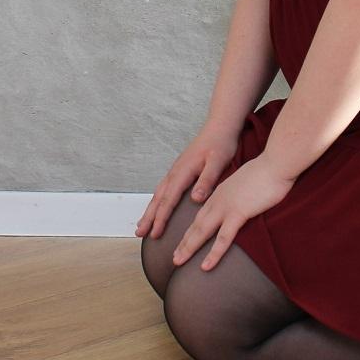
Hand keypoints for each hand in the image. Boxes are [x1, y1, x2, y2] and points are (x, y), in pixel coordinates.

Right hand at [135, 121, 244, 240]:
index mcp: (183, 172)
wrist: (220, 126)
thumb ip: (207, 180)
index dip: (161, 218)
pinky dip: (157, 201)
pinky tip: (157, 207)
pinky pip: (164, 189)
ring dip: (150, 210)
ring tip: (142, 224)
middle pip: (158, 198)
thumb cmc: (220, 144)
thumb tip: (195, 199)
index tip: (154, 233)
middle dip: (148, 217)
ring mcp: (176, 170)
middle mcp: (175, 172)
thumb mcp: (218, 162)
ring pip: (159, 194)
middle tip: (139, 233)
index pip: (169, 200)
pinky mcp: (179, 169)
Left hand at [171, 155, 295, 271]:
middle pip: (196, 224)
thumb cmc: (269, 172)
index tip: (183, 241)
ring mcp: (226, 207)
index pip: (201, 214)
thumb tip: (244, 199)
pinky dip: (213, 253)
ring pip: (202, 231)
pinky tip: (205, 266)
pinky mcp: (238, 213)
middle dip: (184, 242)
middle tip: (174, 258)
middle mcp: (219, 200)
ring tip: (177, 262)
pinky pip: (223, 238)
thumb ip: (242, 192)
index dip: (191, 229)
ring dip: (189, 248)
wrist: (276, 163)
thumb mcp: (249, 182)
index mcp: (221, 192)